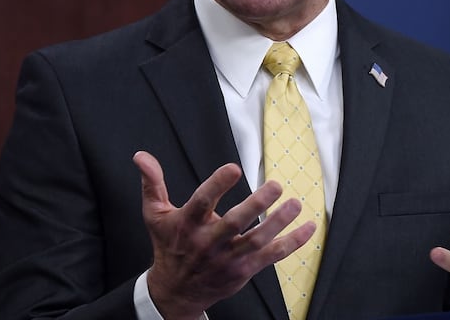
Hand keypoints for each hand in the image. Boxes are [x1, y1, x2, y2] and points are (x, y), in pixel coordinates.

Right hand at [133, 151, 315, 319]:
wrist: (175, 292)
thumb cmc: (168, 247)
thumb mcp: (155, 214)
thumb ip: (152, 183)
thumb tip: (141, 156)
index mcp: (187, 225)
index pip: (202, 202)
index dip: (217, 185)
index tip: (234, 168)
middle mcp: (208, 242)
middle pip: (234, 223)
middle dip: (256, 204)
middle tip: (275, 185)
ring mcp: (227, 258)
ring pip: (256, 240)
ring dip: (278, 222)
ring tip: (295, 203)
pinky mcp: (243, 270)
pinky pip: (271, 257)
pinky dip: (292, 243)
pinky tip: (308, 228)